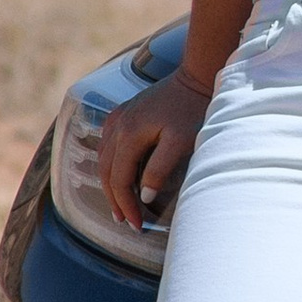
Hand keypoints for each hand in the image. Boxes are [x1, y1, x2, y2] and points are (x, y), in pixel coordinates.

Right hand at [100, 68, 212, 229]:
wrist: (198, 76)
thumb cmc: (193, 109)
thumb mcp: (182, 142)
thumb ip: (160, 170)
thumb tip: (143, 196)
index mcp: (129, 134)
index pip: (119, 180)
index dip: (125, 205)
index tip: (136, 224)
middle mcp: (117, 125)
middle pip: (106, 171)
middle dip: (114, 199)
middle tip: (124, 220)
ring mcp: (118, 116)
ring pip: (103, 158)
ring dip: (109, 183)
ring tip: (119, 203)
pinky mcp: (124, 111)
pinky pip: (107, 143)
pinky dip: (109, 162)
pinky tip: (117, 171)